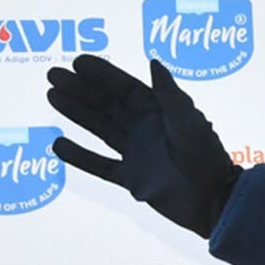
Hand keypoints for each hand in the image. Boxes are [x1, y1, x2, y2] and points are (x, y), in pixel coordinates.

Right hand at [45, 56, 240, 238]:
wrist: (212, 202)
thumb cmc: (206, 159)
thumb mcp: (189, 123)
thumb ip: (169, 96)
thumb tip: (153, 62)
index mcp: (161, 113)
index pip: (126, 88)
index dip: (103, 74)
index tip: (79, 62)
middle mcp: (145, 130)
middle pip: (107, 105)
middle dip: (81, 90)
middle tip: (54, 75)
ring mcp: (137, 154)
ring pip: (100, 129)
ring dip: (77, 113)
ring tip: (52, 96)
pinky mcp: (132, 179)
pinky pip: (100, 165)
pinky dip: (80, 157)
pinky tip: (58, 145)